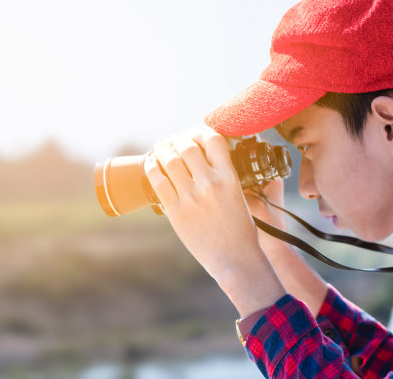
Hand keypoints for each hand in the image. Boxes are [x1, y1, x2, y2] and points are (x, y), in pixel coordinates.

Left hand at [144, 127, 284, 315]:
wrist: (235, 261)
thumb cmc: (241, 230)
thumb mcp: (240, 196)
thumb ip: (225, 177)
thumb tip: (208, 161)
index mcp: (229, 178)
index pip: (213, 139)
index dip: (201, 131)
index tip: (195, 134)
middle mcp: (210, 184)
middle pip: (187, 146)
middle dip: (178, 139)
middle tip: (173, 140)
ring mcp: (191, 198)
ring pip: (170, 160)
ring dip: (162, 149)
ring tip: (160, 147)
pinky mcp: (176, 212)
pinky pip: (159, 182)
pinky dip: (153, 167)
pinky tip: (152, 163)